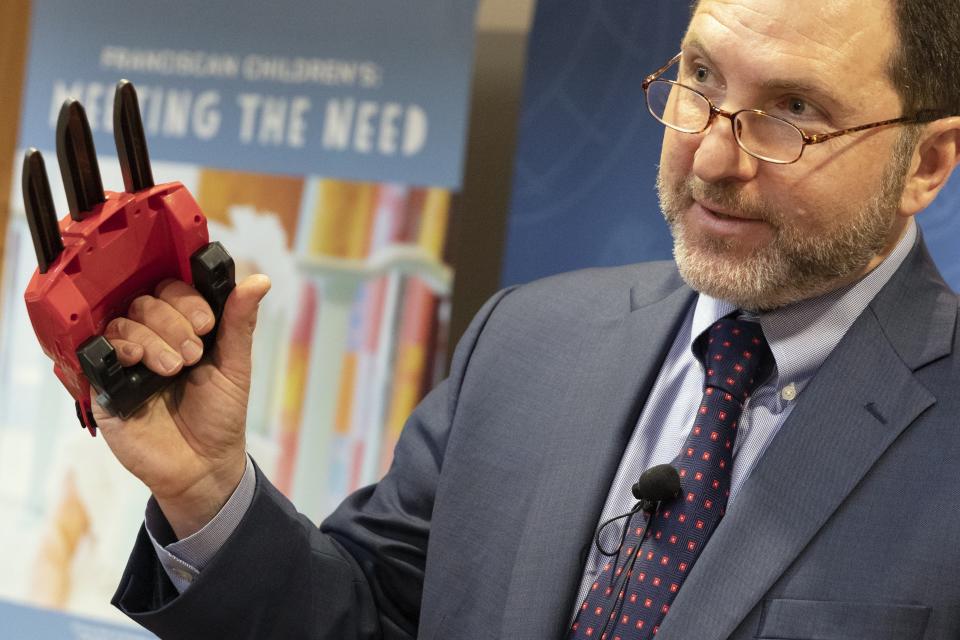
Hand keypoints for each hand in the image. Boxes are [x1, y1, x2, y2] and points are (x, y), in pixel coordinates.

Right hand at [94, 274, 270, 538]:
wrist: (202, 466)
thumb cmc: (220, 416)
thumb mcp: (235, 366)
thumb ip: (240, 323)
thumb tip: (259, 281)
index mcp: (183, 329)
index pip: (172, 290)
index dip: (187, 300)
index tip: (208, 323)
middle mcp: (152, 338)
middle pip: (145, 301)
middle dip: (173, 323)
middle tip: (193, 355)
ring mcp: (127, 360)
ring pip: (123, 321)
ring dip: (153, 339)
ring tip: (175, 368)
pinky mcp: (105, 384)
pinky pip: (98, 351)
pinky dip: (120, 347)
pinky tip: (137, 360)